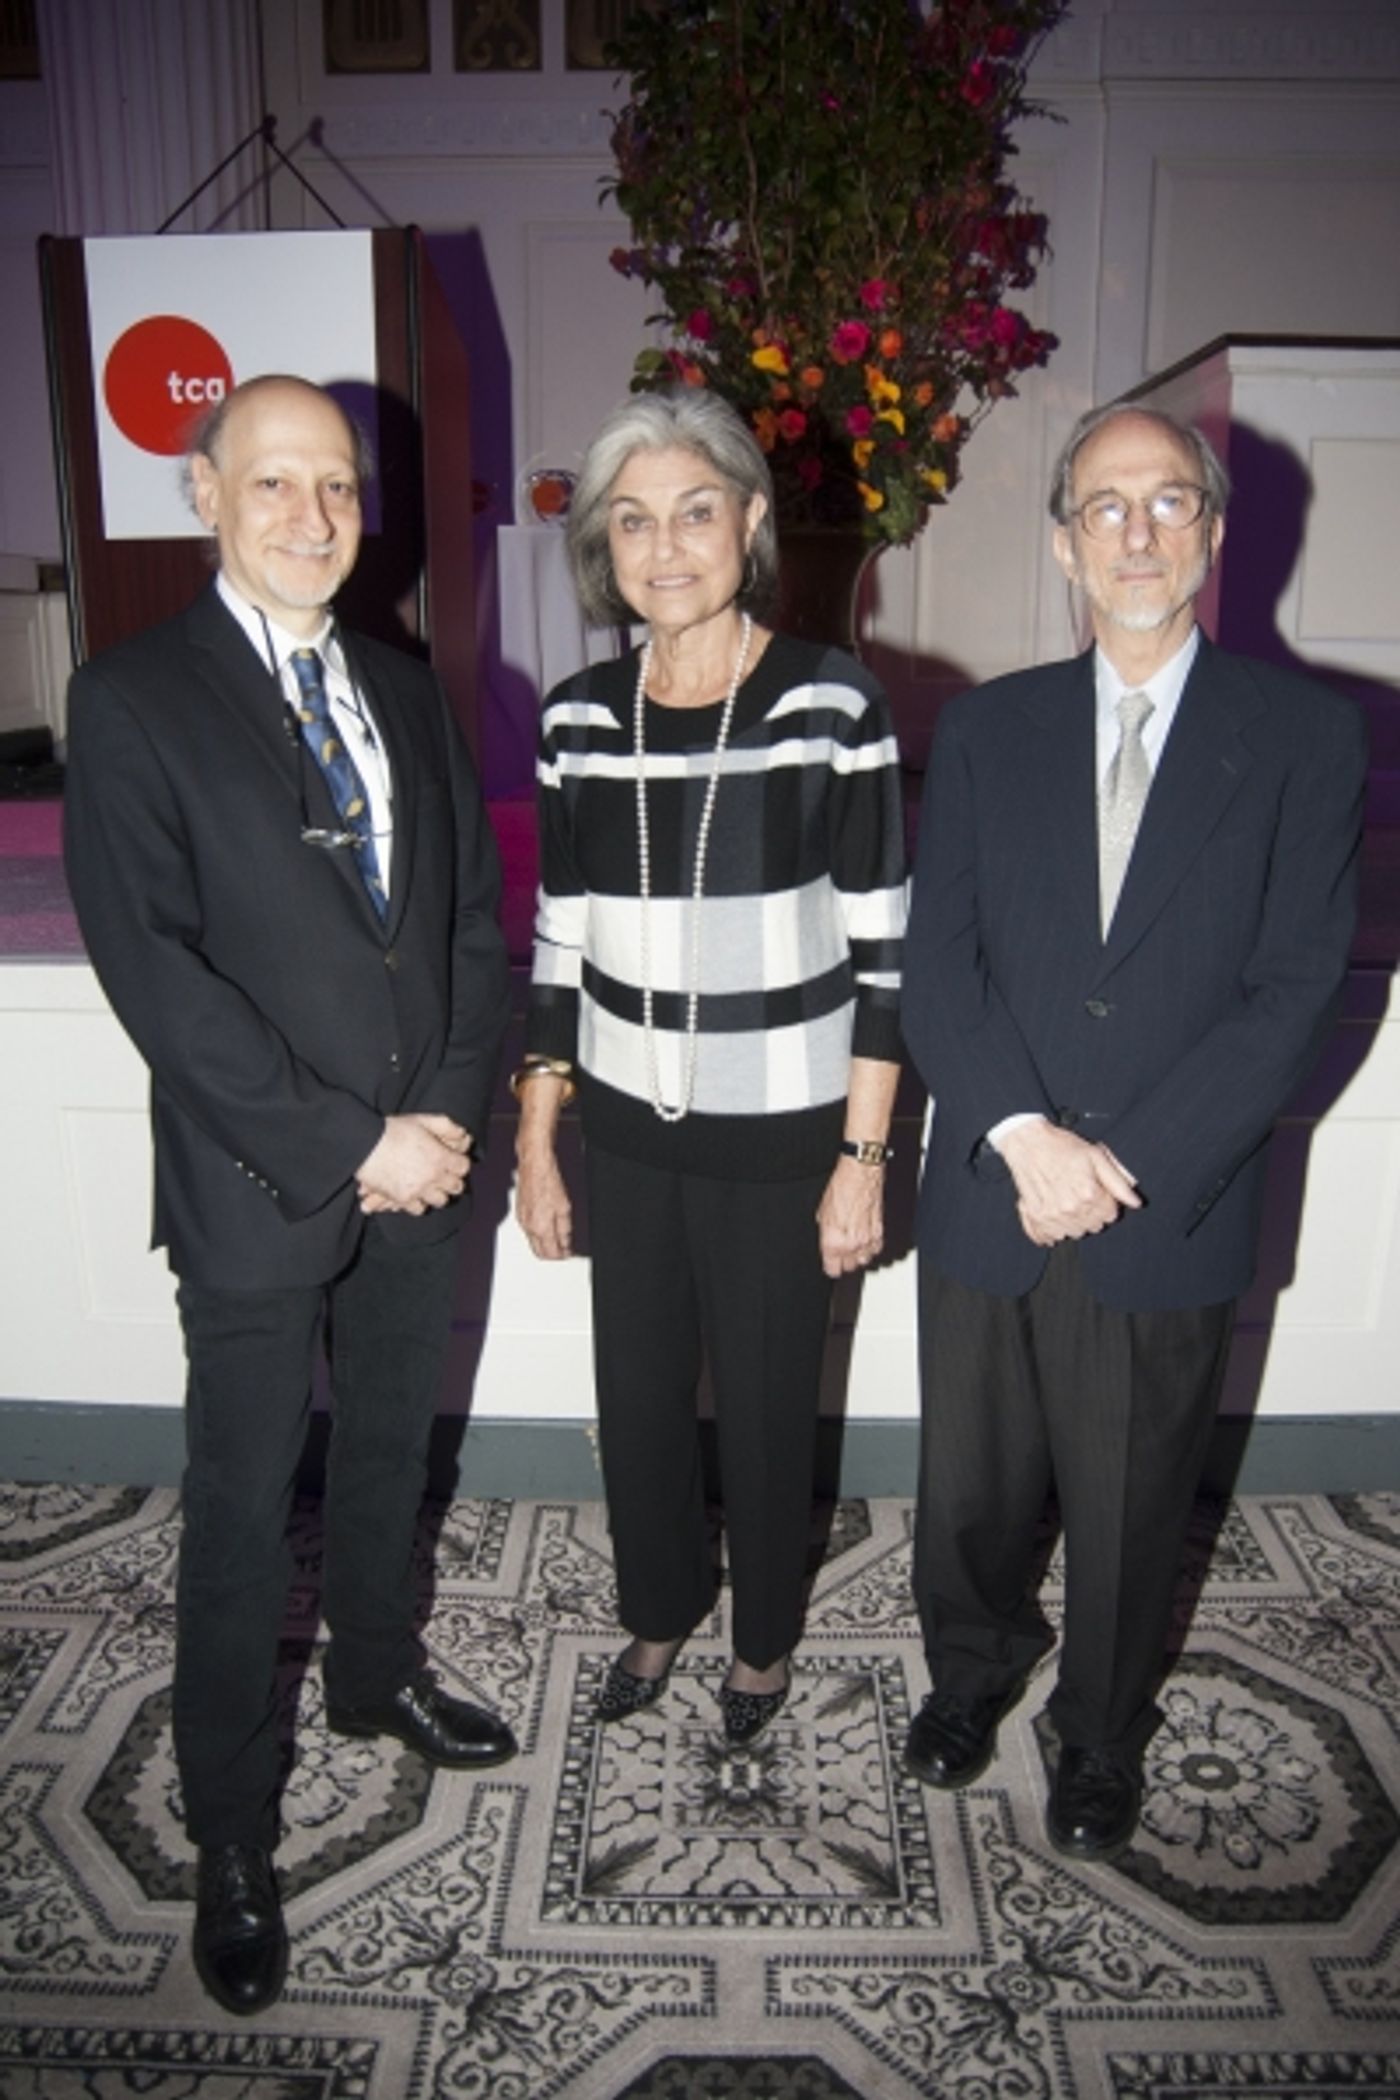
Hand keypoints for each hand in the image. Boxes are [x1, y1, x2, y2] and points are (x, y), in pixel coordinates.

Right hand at [355, 1115, 471, 1216]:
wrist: (365, 1144)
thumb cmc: (393, 1130)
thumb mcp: (422, 1120)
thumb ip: (446, 1126)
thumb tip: (463, 1134)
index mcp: (440, 1157)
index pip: (464, 1167)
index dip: (459, 1163)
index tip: (452, 1160)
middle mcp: (433, 1176)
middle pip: (456, 1187)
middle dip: (452, 1180)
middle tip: (444, 1174)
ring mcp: (419, 1190)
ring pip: (441, 1201)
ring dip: (437, 1193)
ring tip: (430, 1186)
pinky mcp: (403, 1199)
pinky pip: (419, 1209)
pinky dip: (419, 1203)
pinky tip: (415, 1194)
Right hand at [516, 1143, 572, 1258]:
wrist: (534, 1167)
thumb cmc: (548, 1182)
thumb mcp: (565, 1208)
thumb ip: (564, 1229)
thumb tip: (566, 1242)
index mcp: (541, 1228)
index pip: (551, 1254)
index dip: (562, 1256)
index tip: (569, 1253)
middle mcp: (529, 1227)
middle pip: (539, 1252)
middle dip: (552, 1255)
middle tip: (563, 1250)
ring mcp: (522, 1220)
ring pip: (532, 1242)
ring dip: (544, 1244)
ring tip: (556, 1239)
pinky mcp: (520, 1213)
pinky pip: (527, 1231)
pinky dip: (537, 1234)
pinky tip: (545, 1228)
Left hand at [816, 1154, 885, 1277]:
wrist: (860, 1175)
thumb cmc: (840, 1189)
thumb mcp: (822, 1213)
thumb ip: (825, 1234)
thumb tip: (828, 1242)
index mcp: (833, 1242)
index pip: (833, 1270)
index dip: (830, 1266)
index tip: (830, 1263)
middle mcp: (851, 1244)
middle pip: (849, 1268)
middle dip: (844, 1260)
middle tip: (840, 1251)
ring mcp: (867, 1240)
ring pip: (864, 1260)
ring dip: (858, 1255)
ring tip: (853, 1245)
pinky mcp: (880, 1233)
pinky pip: (875, 1250)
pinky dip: (870, 1247)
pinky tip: (864, 1239)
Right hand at [999, 1120, 1140, 1246]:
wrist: (1028, 1142)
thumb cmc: (1062, 1147)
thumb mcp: (1097, 1156)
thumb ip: (1118, 1182)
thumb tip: (1135, 1202)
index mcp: (1089, 1194)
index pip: (1110, 1216)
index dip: (1106, 1202)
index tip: (1097, 1191)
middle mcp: (1071, 1208)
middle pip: (1093, 1226)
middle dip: (1092, 1213)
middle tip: (1080, 1193)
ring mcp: (1052, 1215)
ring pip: (1073, 1233)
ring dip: (1073, 1221)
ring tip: (1066, 1200)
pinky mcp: (1035, 1217)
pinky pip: (1048, 1237)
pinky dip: (1052, 1231)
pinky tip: (1053, 1215)